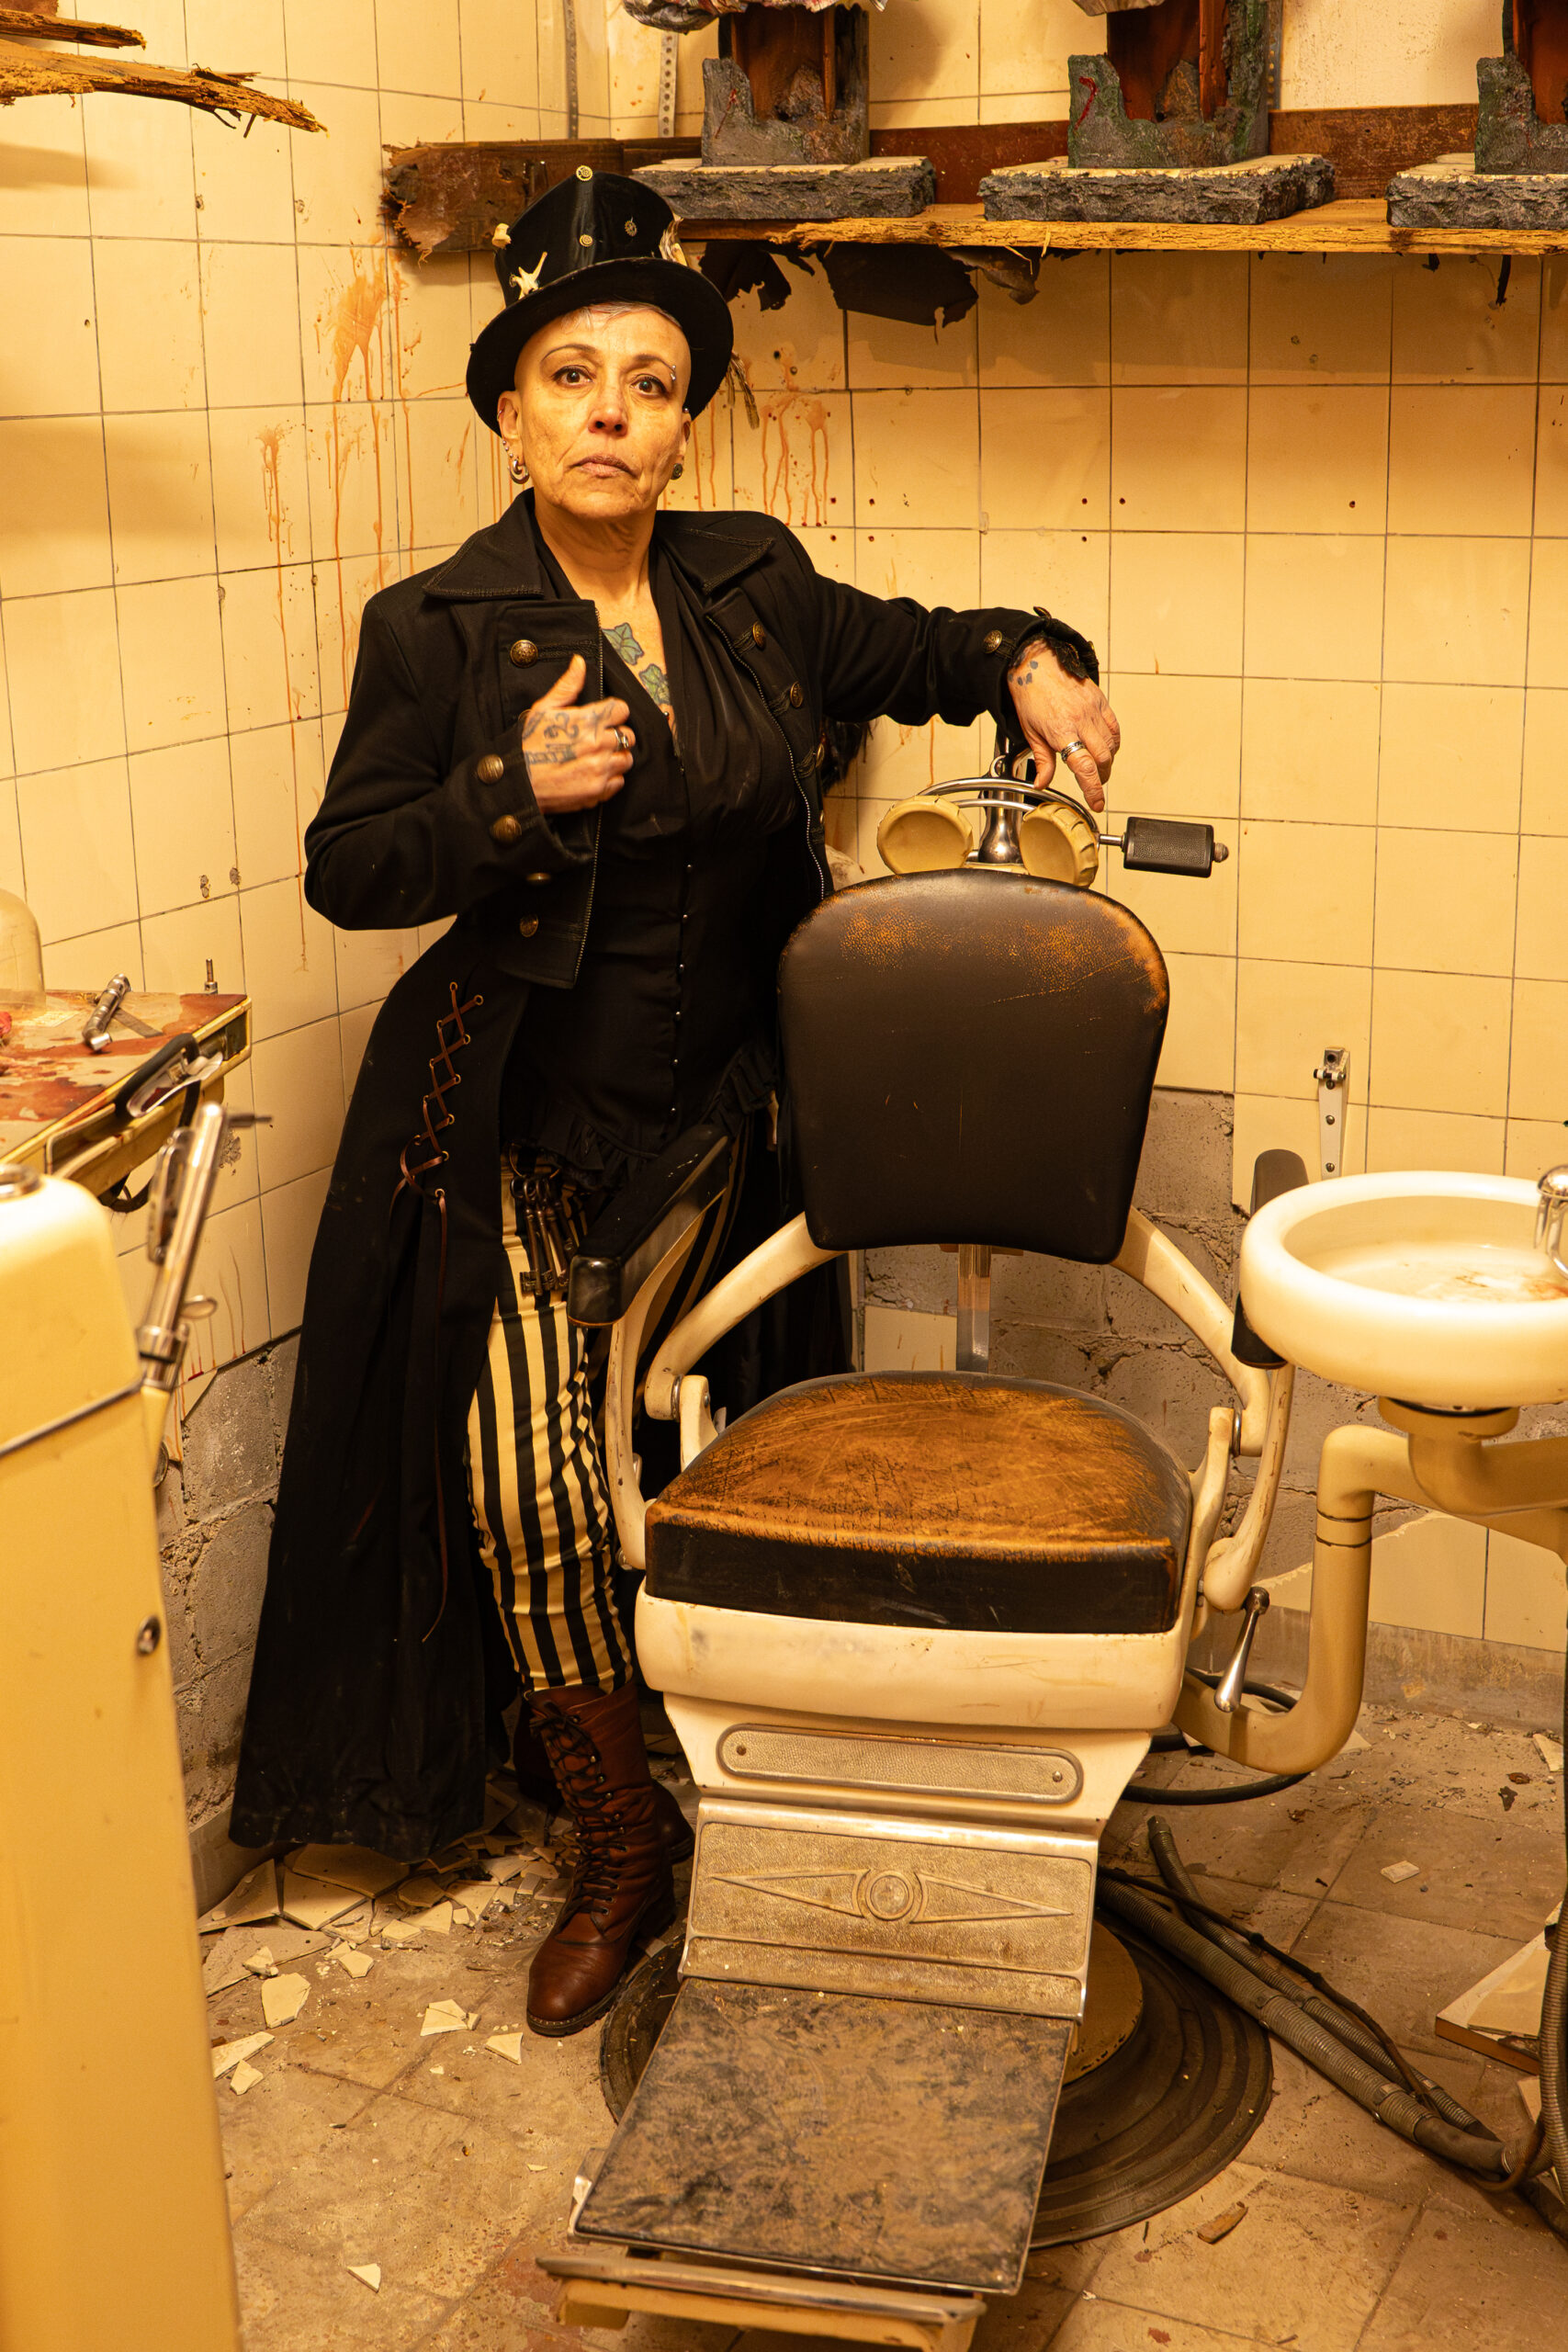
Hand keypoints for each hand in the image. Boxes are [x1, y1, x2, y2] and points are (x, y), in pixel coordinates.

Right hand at [520, 655, 634, 813]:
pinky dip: (609, 779)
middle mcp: (598, 745)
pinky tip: (591, 774)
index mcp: (587, 721)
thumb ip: (567, 687)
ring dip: (614, 757)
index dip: (613, 713)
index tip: (604, 719)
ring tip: (594, 758)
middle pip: (628, 735)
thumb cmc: (527, 745)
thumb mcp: (542, 710)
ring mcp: (600, 770)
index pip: (621, 710)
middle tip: (597, 740)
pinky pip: (619, 781)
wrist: (517, 783)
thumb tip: (579, 662)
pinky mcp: (599, 791)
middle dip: (615, 735)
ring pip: (626, 759)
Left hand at [1007, 640, 1119, 814]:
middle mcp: (1081, 722)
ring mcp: (1093, 710)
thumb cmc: (1030, 697)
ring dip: (1107, 762)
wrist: (1036, 664)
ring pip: (1111, 745)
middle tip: (1094, 784)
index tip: (1097, 803)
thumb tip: (1041, 784)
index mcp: (1061, 732)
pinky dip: (1113, 742)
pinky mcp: (1100, 701)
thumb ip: (1042, 761)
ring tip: (1098, 767)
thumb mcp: (1031, 734)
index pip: (1084, 767)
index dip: (1093, 789)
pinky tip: (1106, 748)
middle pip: (1102, 759)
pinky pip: (1114, 727)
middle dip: (1101, 777)